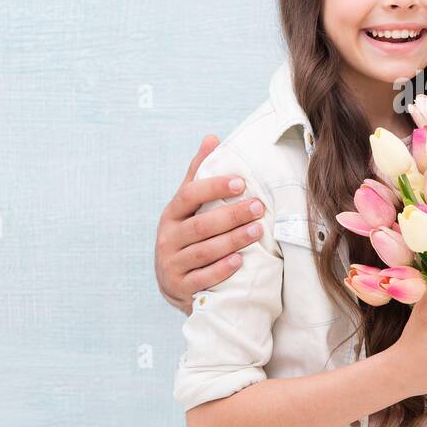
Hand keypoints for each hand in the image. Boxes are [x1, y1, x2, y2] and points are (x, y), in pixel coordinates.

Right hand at [154, 135, 266, 314]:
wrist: (175, 282)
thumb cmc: (189, 235)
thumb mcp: (189, 206)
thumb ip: (199, 175)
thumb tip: (212, 138)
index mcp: (172, 214)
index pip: (189, 195)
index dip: (214, 187)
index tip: (242, 182)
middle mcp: (167, 239)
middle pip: (200, 225)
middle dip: (231, 215)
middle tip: (258, 207)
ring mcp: (171, 265)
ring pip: (202, 252)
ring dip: (231, 241)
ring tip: (257, 231)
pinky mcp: (179, 288)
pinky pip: (201, 279)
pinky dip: (220, 270)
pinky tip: (239, 261)